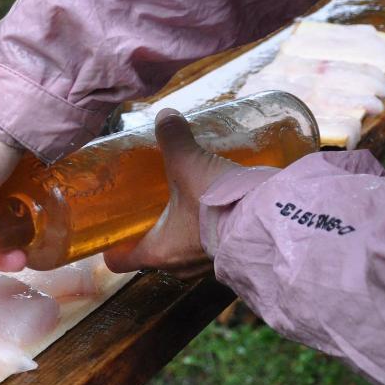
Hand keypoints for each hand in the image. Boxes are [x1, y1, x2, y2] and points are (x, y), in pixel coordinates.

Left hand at [103, 108, 238, 278]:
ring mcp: (205, 268)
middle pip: (151, 253)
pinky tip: (214, 209)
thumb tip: (165, 116)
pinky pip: (209, 249)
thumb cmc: (218, 203)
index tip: (114, 226)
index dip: (112, 244)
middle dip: (151, 230)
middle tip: (151, 204)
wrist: (271, 222)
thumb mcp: (190, 165)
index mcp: (157, 252)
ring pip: (181, 252)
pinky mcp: (230, 260)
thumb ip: (174, 139)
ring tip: (184, 202)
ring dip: (181, 231)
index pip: (119, 260)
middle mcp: (178, 267)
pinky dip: (207, 233)